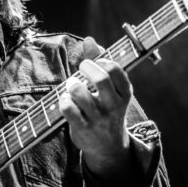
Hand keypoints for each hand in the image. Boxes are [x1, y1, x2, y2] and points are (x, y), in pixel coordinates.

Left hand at [58, 38, 132, 174]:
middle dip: (85, 68)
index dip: (101, 61)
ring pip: (79, 92)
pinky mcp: (83, 129)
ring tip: (72, 87)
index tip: (95, 64)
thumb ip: (100, 62)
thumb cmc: (106, 109)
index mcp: (124, 93)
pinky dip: (63, 100)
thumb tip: (89, 39)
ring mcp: (98, 118)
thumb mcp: (111, 89)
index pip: (115, 69)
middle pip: (100, 79)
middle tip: (80, 70)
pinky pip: (68, 108)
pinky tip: (66, 101)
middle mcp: (113, 106)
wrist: (109, 147)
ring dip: (72, 85)